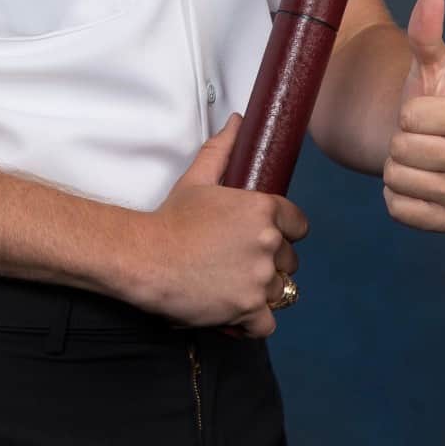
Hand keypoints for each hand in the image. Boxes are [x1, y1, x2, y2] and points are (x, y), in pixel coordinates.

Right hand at [130, 113, 307, 337]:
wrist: (145, 257)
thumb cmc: (171, 219)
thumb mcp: (197, 179)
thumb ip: (223, 150)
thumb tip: (238, 123)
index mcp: (262, 210)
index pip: (298, 223)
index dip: (284, 230)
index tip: (264, 235)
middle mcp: (267, 244)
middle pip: (289, 259)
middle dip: (270, 260)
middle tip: (239, 259)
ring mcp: (259, 279)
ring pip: (280, 289)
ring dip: (262, 289)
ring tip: (234, 283)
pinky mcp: (248, 310)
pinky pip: (268, 322)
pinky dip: (253, 320)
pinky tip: (234, 308)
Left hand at [384, 0, 444, 231]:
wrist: (418, 141)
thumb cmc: (423, 97)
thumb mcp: (423, 64)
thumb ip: (426, 34)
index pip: (416, 117)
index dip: (405, 112)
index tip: (416, 110)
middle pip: (408, 152)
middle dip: (396, 142)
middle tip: (408, 138)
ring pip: (403, 183)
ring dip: (393, 170)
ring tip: (408, 159)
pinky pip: (405, 212)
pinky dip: (394, 198)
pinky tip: (408, 184)